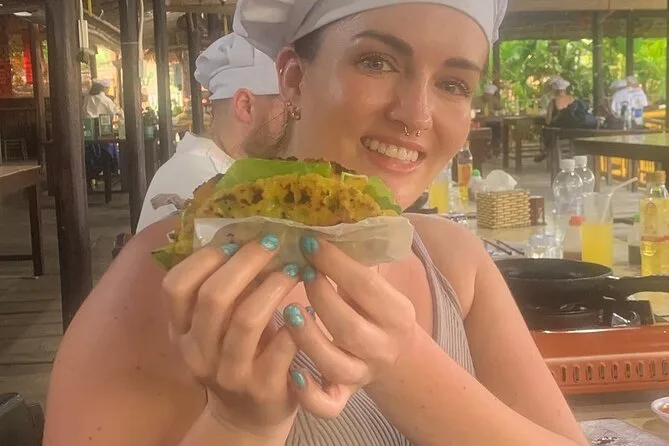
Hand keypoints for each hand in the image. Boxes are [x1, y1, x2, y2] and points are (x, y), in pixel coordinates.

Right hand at [161, 234, 300, 438]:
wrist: (249, 414)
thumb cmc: (237, 354)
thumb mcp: (216, 325)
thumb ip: (224, 287)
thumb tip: (247, 233)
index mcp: (180, 330)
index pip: (176, 286)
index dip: (206, 257)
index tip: (236, 238)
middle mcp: (197, 353)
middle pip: (214, 297)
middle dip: (247, 262)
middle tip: (273, 243)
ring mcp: (229, 374)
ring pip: (246, 321)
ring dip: (273, 287)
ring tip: (294, 270)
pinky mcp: (263, 388)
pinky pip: (281, 348)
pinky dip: (295, 323)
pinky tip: (304, 307)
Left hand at [281, 237, 417, 417]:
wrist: (393, 357)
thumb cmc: (375, 309)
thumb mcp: (378, 286)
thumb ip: (360, 259)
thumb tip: (333, 214)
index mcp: (396, 313)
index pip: (366, 286)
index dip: (336, 264)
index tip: (310, 243)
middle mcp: (382, 346)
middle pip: (349, 328)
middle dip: (321, 298)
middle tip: (300, 273)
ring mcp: (362, 373)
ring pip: (336, 366)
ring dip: (309, 340)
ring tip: (291, 313)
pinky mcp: (344, 395)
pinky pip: (328, 404)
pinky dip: (309, 394)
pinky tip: (293, 373)